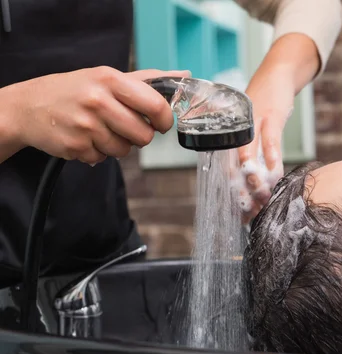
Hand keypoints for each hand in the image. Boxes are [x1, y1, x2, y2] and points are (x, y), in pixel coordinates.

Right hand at [7, 66, 189, 164]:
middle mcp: (98, 101)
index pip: (155, 106)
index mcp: (110, 80)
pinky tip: (85, 138)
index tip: (160, 123)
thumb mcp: (108, 77)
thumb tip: (183, 75)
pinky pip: (103, 159)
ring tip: (100, 130)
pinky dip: (97, 153)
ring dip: (117, 145)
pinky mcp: (75, 146)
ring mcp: (85, 125)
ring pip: (125, 151)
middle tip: (125, 126)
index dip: (164, 120)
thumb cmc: (75, 90)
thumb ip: (148, 80)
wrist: (28, 106)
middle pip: (144, 136)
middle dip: (139, 136)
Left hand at [236, 66, 294, 223]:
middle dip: (241, 192)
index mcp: (230, 136)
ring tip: (261, 196)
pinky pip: (270, 139)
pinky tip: (274, 173)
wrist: (277, 74)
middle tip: (249, 212)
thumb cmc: (265, 105)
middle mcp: (235, 130)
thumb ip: (255, 154)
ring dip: (254, 177)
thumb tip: (260, 185)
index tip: (242, 216)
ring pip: (247, 154)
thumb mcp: (254, 129)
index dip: (234, 195)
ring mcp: (251, 122)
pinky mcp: (270, 114)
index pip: (227, 171)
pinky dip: (271, 156)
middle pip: (232, 166)